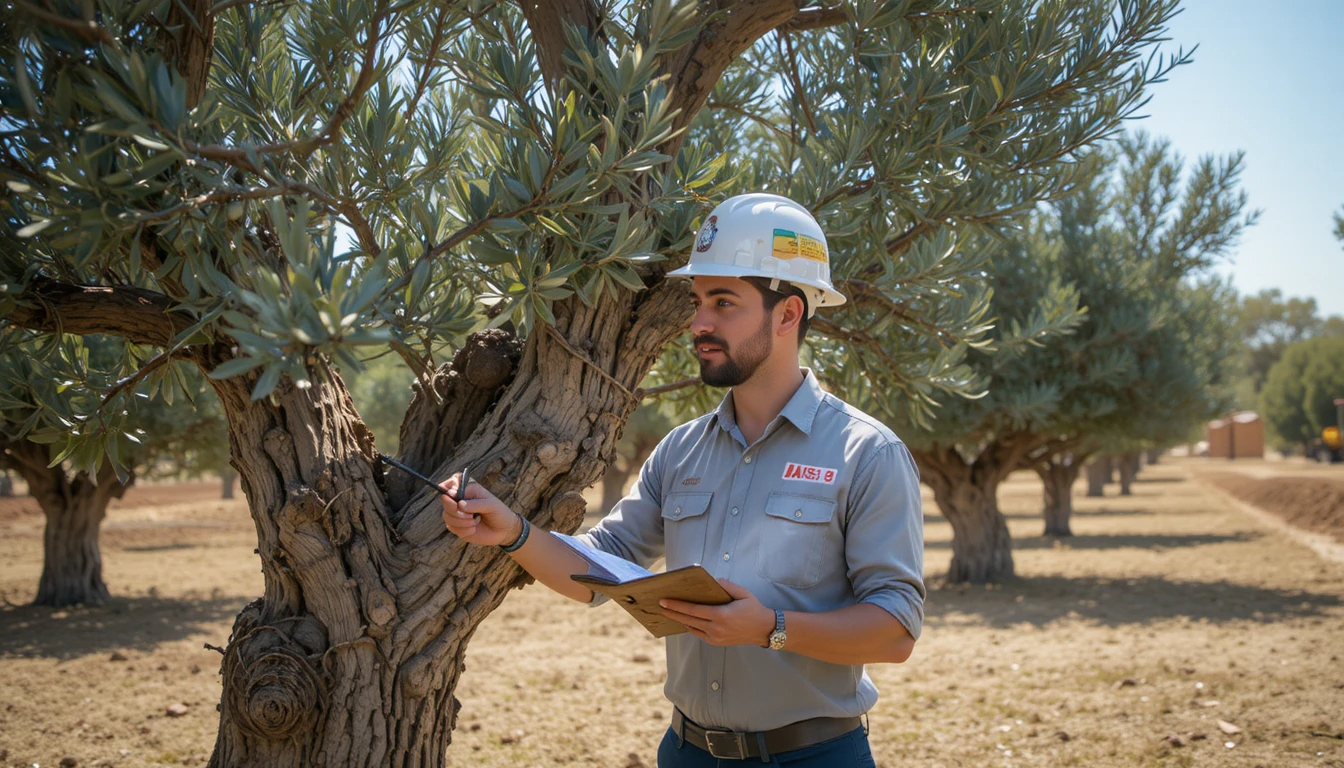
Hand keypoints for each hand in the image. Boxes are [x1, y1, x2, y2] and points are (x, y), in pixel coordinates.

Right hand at [439, 474, 521, 546]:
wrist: (504, 531)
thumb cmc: (499, 512)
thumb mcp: (491, 505)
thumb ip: (476, 503)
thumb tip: (459, 504)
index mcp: (467, 489)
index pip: (450, 483)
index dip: (449, 489)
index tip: (456, 497)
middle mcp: (459, 500)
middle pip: (445, 501)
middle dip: (456, 510)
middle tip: (470, 515)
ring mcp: (457, 513)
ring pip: (446, 516)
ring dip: (461, 521)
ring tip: (475, 521)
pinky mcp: (457, 526)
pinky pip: (451, 527)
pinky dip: (463, 530)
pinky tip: (474, 529)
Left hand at [659, 579, 774, 646]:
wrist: (763, 629)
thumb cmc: (753, 608)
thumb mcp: (743, 593)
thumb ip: (728, 585)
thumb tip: (714, 580)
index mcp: (721, 616)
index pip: (694, 610)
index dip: (677, 605)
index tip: (665, 600)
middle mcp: (716, 629)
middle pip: (688, 620)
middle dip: (672, 612)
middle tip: (660, 605)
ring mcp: (716, 638)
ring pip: (691, 628)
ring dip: (679, 620)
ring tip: (668, 612)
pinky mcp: (716, 642)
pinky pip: (698, 634)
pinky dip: (689, 626)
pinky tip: (683, 620)